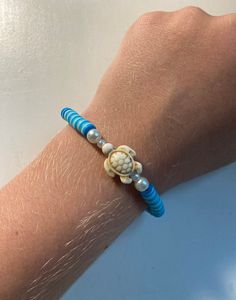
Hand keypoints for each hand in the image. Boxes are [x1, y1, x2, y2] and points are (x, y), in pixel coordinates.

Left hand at [85, 7, 235, 190]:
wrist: (133, 148)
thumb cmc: (189, 147)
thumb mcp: (235, 125)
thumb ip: (235, 93)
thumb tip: (227, 83)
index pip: (235, 52)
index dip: (224, 73)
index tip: (215, 84)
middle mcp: (219, 27)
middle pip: (216, 38)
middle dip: (208, 60)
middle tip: (192, 88)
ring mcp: (180, 21)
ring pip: (185, 34)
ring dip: (181, 54)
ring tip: (166, 88)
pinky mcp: (146, 25)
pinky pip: (157, 34)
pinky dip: (154, 52)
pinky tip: (149, 79)